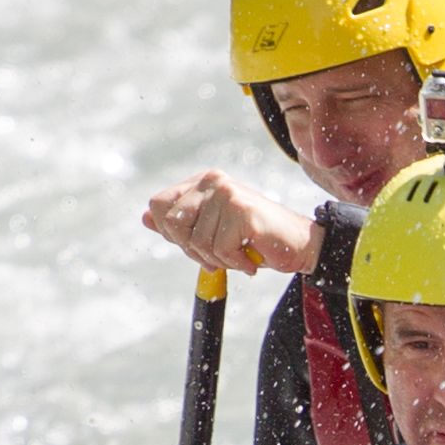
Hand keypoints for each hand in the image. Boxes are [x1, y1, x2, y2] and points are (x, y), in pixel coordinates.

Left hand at [143, 166, 320, 280]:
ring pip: (197, 242)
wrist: (299, 245)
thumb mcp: (211, 232)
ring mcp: (227, 193)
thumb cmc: (255, 240)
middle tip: (221, 254)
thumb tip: (146, 217)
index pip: (158, 205)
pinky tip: (250, 258)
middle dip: (194, 250)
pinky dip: (235, 263)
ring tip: (240, 254)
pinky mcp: (241, 211)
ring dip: (218, 259)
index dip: (173, 233)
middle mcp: (213, 181)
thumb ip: (181, 224)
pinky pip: (220, 249)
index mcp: (202, 182)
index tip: (199, 243)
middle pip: (172, 223)